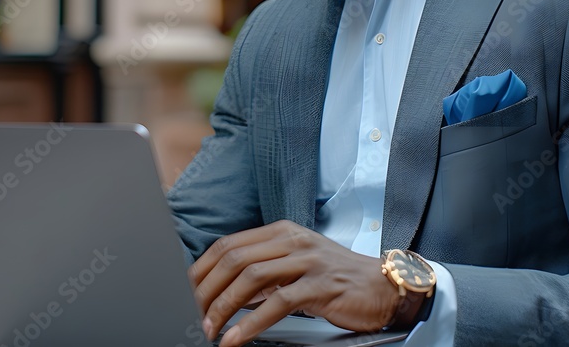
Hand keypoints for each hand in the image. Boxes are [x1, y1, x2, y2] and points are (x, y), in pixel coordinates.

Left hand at [189, 220, 400, 346]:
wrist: (384, 286)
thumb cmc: (337, 279)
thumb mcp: (296, 265)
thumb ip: (263, 272)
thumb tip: (224, 291)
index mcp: (281, 232)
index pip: (228, 245)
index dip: (201, 269)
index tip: (185, 292)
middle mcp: (292, 240)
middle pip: (234, 259)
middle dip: (206, 289)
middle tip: (191, 314)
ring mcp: (307, 261)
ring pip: (251, 278)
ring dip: (223, 306)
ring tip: (209, 329)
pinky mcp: (320, 285)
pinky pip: (278, 303)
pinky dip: (251, 324)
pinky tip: (236, 339)